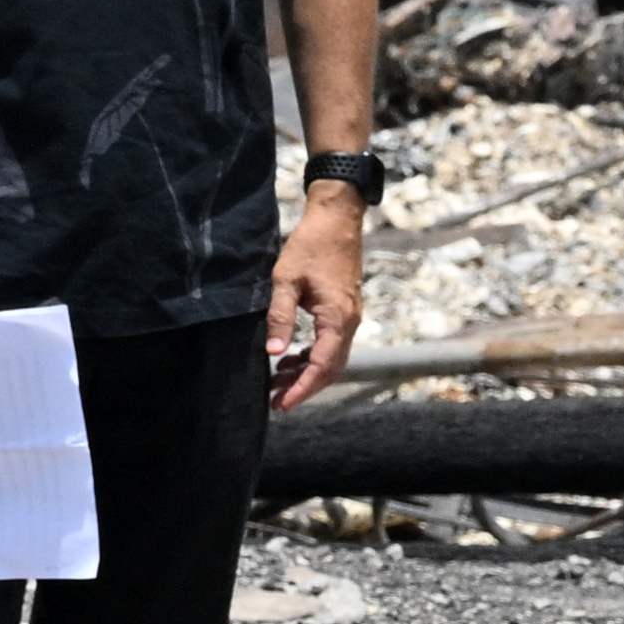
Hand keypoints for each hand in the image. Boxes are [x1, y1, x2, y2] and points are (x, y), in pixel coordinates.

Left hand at [263, 180, 366, 412]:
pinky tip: (291, 358)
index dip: (302, 388)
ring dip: (307, 373)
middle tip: (276, 402)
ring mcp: (350, 316)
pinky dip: (313, 357)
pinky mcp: (345, 310)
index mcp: (337, 318)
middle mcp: (349, 322)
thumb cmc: (310, 246)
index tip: (282, 404)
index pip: (322, 365)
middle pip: (331, 369)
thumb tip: (273, 353)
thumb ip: (280, 317)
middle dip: (304, 388)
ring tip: (277, 383)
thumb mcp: (286, 280)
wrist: (337, 220)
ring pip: (332, 358)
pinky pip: (332, 344)